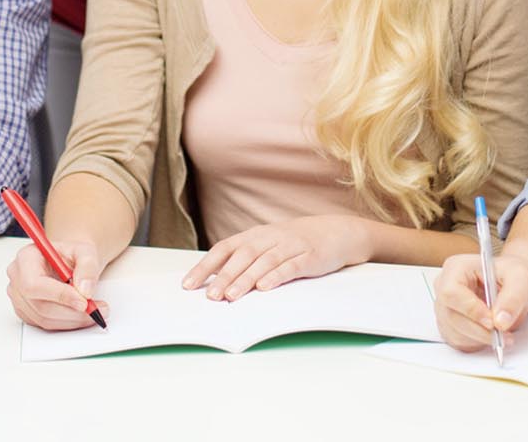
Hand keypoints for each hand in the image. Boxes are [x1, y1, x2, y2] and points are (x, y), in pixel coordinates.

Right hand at [6, 238, 106, 330]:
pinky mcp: (26, 312)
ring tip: (95, 312)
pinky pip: (46, 325)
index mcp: (26, 258)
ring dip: (72, 320)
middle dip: (71, 312)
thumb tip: (85, 290)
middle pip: (39, 305)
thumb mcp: (85, 251)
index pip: (34, 284)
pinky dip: (67, 323)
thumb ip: (88, 266)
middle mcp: (18, 278)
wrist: (67, 262)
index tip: (83, 302)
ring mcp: (19, 298)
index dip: (59, 296)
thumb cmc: (71, 255)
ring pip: (44, 318)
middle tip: (95, 311)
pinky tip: (82, 315)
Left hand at [181, 215, 371, 300]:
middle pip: (242, 255)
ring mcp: (291, 246)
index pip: (224, 248)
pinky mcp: (310, 257)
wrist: (338, 232)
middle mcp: (270, 238)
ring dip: (245, 279)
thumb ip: (245, 260)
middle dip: (224, 276)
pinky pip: (290, 266)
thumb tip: (215, 280)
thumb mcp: (269, 245)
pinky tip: (264, 287)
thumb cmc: (297, 243)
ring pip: (263, 262)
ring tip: (231, 296)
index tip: (188, 284)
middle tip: (210, 296)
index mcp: (256, 235)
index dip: (206, 266)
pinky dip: (276, 276)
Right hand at [432, 247, 527, 351]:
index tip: (492, 321)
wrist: (515, 284)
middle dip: (479, 330)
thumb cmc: (513, 275)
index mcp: (456, 267)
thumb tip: (501, 321)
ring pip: (455, 332)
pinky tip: (492, 334)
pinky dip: (477, 343)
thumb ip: (512, 299)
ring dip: (480, 339)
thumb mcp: (521, 279)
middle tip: (503, 334)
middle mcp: (444, 286)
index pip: (451, 292)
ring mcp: (445, 307)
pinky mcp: (450, 325)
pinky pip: (458, 341)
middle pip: (451, 316)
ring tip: (503, 334)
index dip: (470, 309)